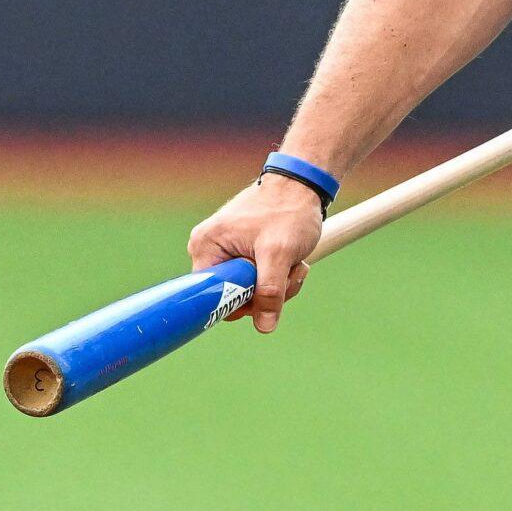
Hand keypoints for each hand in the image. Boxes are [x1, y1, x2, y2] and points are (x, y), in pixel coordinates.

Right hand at [188, 175, 324, 330]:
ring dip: (279, 284)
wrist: (304, 184)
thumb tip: (265, 326)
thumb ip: (270, 291)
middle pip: (233, 294)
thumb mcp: (280, 253)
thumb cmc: (289, 210)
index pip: (211, 294)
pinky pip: (259, 277)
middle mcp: (210, 249)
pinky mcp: (244, 251)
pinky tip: (295, 261)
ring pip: (251, 289)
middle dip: (267, 292)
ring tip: (296, 263)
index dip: (238, 303)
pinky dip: (279, 275)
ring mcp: (228, 250)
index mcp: (206, 247)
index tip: (264, 296)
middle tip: (290, 274)